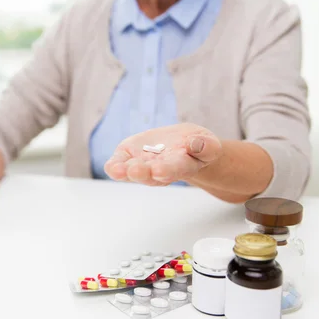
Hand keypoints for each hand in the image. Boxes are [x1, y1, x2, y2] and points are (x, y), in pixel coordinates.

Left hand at [104, 123, 222, 185]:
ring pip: (133, 172)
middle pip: (151, 174)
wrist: (182, 145)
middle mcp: (160, 171)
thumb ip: (206, 146)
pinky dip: (114, 166)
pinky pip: (120, 164)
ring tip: (117, 170)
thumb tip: (195, 144)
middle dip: (143, 172)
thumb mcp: (208, 143)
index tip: (159, 170)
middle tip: (135, 170)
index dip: (167, 170)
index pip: (175, 169)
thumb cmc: (197, 145)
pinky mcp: (130, 158)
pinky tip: (110, 167)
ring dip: (124, 172)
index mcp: (183, 166)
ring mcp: (144, 166)